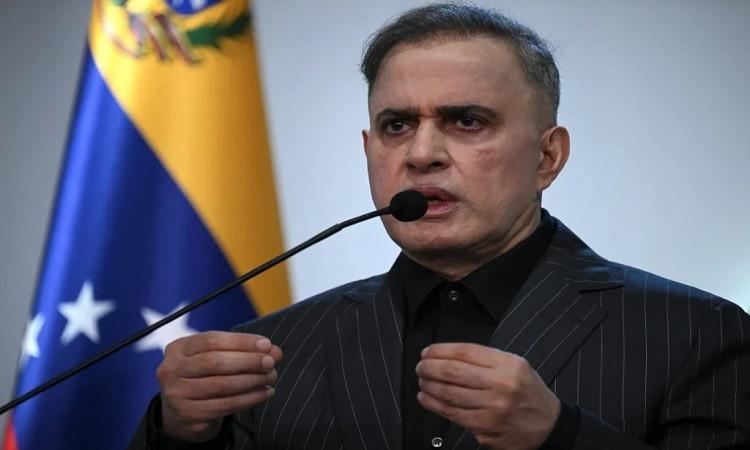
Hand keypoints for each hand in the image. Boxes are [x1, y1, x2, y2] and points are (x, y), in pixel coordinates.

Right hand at [156, 331, 282, 441]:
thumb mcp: (216, 357)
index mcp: (178, 348)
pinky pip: (225, 405)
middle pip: (214, 362)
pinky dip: (249, 398)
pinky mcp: (189, 415)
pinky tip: (264, 393)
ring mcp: (177, 394)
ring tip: (270, 377)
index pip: (212, 340)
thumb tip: (273, 350)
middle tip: (270, 362)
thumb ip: (242, 350)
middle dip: (248, 361)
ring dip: (252, 380)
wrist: (182, 411)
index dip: (241, 341)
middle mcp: (171, 370)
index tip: (265, 344)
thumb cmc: (204, 376)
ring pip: (221, 385)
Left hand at [416, 343, 559, 449]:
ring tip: (422, 381)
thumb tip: (447, 355)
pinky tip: (427, 399)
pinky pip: (453, 414)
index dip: (440, 350)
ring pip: (449, 394)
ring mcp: (493, 409)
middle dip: (429, 367)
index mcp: (508, 365)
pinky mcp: (486, 428)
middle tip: (421, 367)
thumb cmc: (527, 392)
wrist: (548, 425)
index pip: (464, 352)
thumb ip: (485, 358)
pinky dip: (434, 405)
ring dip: (429, 386)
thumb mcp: (515, 365)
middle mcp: (501, 385)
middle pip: (453, 372)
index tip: (428, 351)